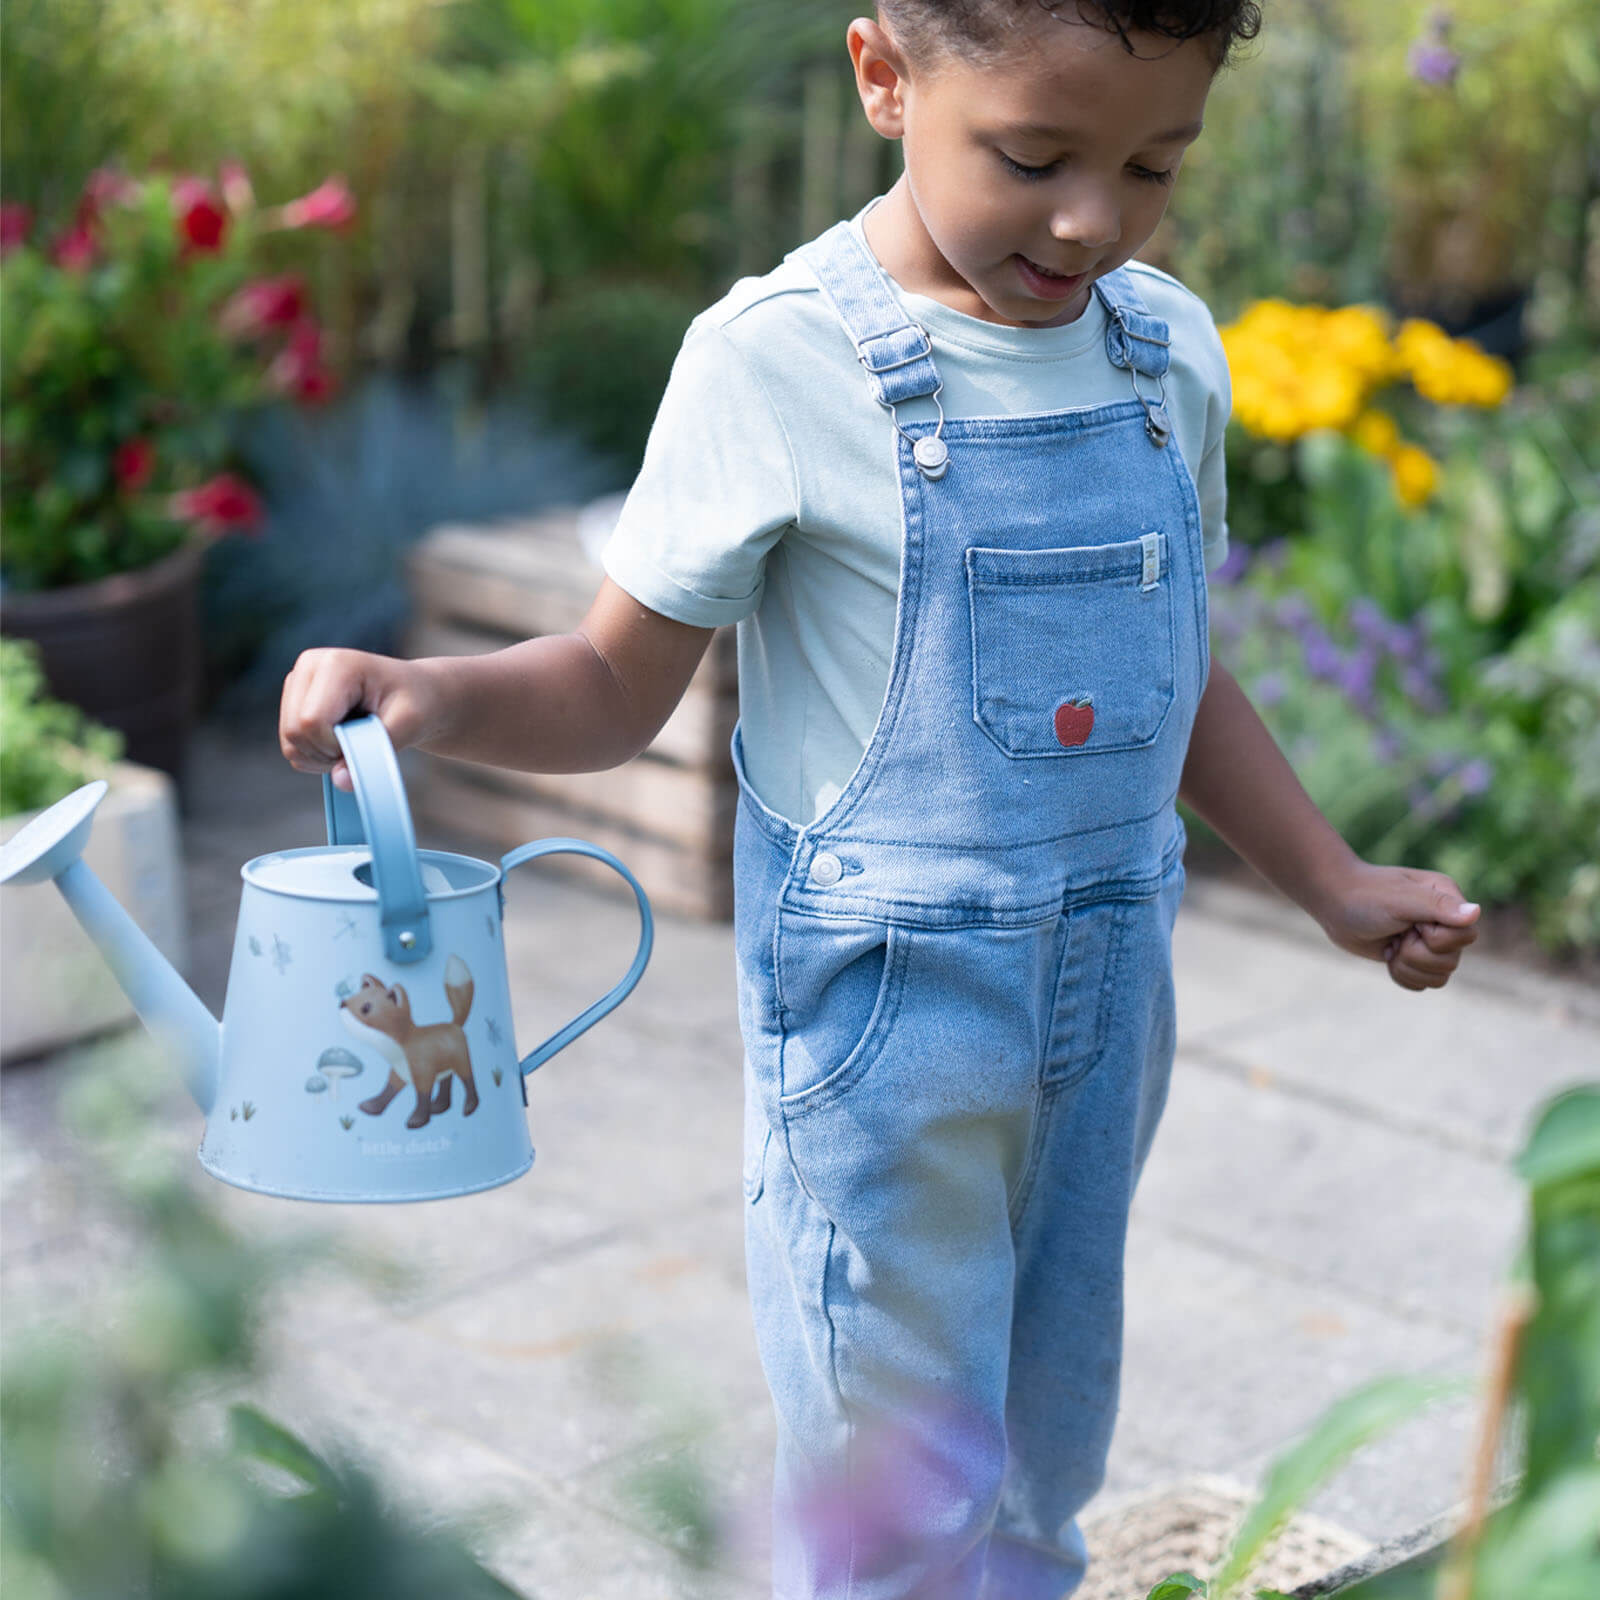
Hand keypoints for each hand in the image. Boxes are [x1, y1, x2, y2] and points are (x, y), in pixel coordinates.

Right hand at [279, 648, 440, 790]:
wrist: (417, 694)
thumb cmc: (416, 704)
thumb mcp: (408, 726)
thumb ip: (373, 753)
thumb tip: (341, 781)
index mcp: (336, 664)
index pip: (311, 721)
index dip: (335, 746)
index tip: (366, 741)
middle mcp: (309, 666)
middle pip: (294, 732)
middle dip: (328, 753)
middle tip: (363, 743)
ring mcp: (298, 681)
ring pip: (289, 741)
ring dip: (322, 756)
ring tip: (354, 740)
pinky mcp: (293, 698)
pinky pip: (291, 744)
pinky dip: (316, 754)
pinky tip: (341, 739)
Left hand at [1318, 861, 1481, 990]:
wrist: (1332, 903)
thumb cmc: (1364, 896)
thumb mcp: (1399, 900)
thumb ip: (1437, 906)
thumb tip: (1476, 913)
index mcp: (1448, 898)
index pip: (1466, 937)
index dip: (1436, 940)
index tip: (1411, 925)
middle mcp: (1445, 920)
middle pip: (1452, 961)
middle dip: (1416, 955)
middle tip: (1396, 935)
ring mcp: (1429, 940)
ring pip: (1440, 977)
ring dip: (1408, 967)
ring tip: (1391, 946)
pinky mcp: (1413, 957)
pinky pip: (1424, 983)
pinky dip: (1403, 975)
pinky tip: (1388, 955)